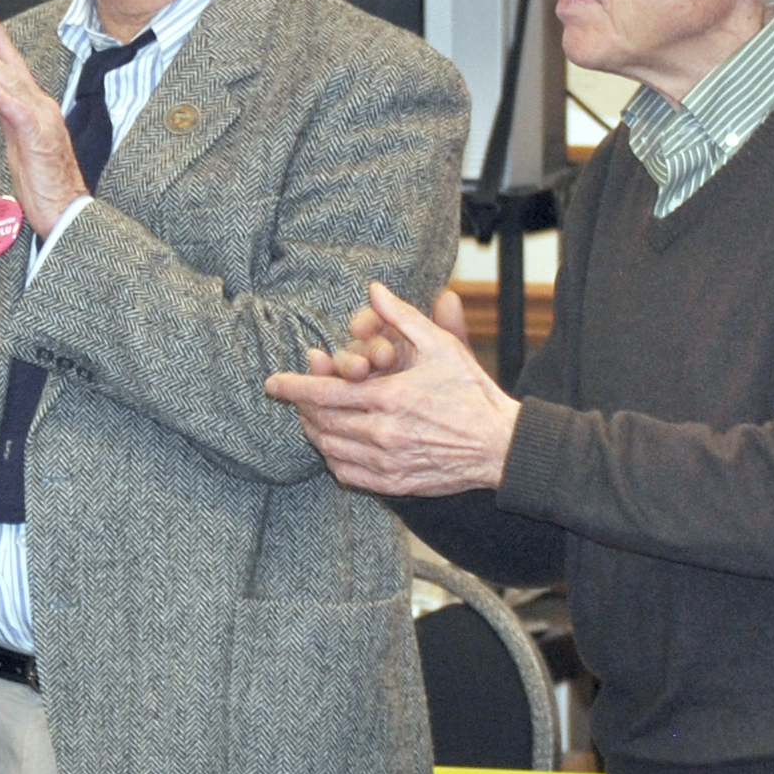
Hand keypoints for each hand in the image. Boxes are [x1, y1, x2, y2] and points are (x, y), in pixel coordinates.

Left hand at [0, 10, 88, 235]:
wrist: (67, 208)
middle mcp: (39, 108)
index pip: (5, 74)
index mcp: (32, 109)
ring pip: (11, 85)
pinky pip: (21, 116)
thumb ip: (7, 113)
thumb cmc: (45, 181)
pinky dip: (6, 99)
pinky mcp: (41, 141)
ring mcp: (42, 123)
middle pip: (7, 70)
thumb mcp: (18, 141)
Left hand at [263, 282, 523, 496]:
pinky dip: (333, 459)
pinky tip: (336, 445)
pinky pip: (348, 474)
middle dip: (302, 409)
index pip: (324, 394)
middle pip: (321, 422)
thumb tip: (374, 289)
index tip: (272, 383)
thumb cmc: (471, 392)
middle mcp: (383, 434)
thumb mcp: (441, 346)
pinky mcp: (395, 484)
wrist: (500, 445)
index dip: (293, 388)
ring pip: (330, 449)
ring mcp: (388, 462)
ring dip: (314, 432)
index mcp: (390, 398)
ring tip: (312, 418)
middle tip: (295, 397)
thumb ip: (402, 317)